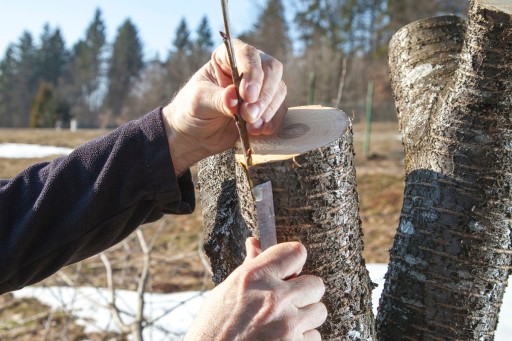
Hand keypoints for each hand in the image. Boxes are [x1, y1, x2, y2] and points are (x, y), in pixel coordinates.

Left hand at [162, 40, 287, 174]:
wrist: (194, 135)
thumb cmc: (191, 110)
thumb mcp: (199, 102)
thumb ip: (217, 99)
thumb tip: (234, 98)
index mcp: (228, 57)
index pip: (248, 55)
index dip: (252, 73)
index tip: (247, 95)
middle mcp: (248, 67)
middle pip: (271, 70)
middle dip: (263, 95)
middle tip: (249, 115)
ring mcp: (260, 87)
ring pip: (279, 90)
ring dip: (268, 110)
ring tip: (251, 128)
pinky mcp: (266, 107)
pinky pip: (280, 109)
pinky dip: (273, 121)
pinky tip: (260, 131)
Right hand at [185, 238, 326, 339]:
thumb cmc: (213, 328)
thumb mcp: (226, 292)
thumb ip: (250, 268)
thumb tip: (255, 243)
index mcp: (254, 277)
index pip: (296, 252)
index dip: (293, 261)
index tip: (289, 269)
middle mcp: (274, 297)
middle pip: (316, 284)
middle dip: (303, 292)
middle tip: (286, 302)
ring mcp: (287, 326)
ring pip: (318, 312)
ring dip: (304, 318)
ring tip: (281, 324)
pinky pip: (314, 337)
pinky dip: (301, 339)